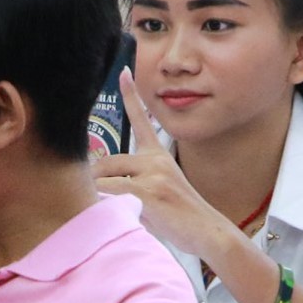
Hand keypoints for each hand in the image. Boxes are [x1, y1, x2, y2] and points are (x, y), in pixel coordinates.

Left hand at [92, 69, 226, 256]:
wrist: (207, 230)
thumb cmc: (179, 216)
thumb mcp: (159, 190)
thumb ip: (133, 181)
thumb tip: (97, 184)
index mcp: (157, 156)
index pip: (141, 120)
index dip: (130, 95)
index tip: (123, 72)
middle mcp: (155, 159)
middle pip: (104, 163)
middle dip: (95, 185)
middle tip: (102, 206)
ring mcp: (153, 174)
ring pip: (104, 180)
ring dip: (99, 200)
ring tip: (119, 216)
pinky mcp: (149, 191)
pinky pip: (110, 194)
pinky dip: (104, 207)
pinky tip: (120, 217)